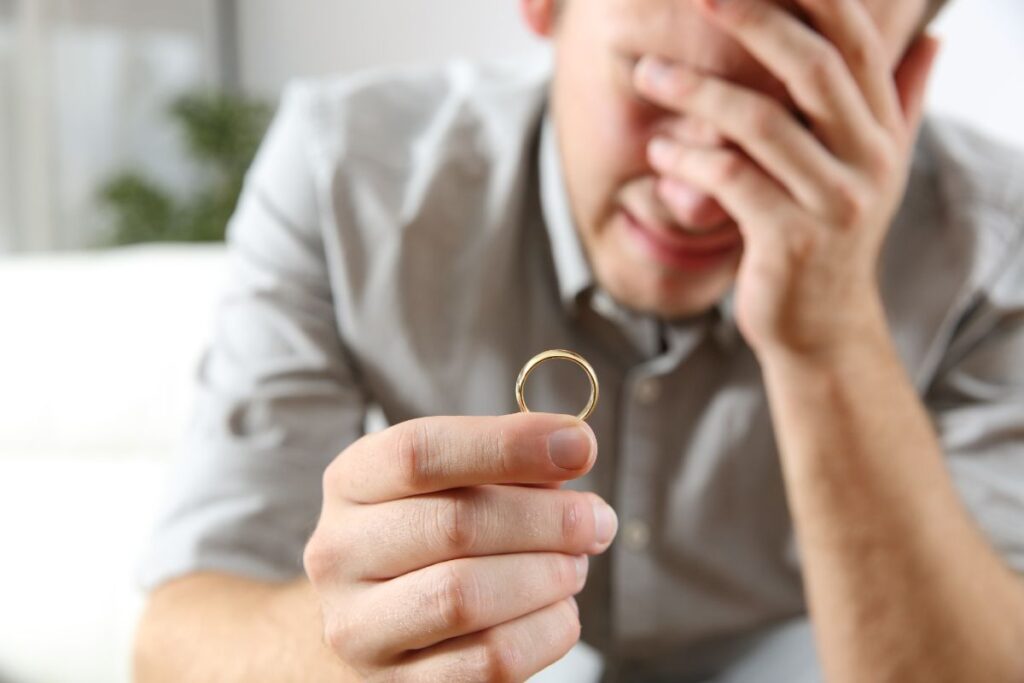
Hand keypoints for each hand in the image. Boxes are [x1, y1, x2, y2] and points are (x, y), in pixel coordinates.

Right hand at [303, 413, 617, 681]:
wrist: (374, 624)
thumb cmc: (427, 539)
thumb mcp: (447, 485)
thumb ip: (504, 466)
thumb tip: (573, 450)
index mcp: (351, 483)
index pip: (420, 452)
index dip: (508, 445)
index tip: (581, 445)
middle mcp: (339, 553)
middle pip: (454, 524)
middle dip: (547, 519)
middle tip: (596, 520)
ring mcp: (358, 627)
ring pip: (466, 596)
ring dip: (546, 576)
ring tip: (574, 566)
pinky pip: (488, 660)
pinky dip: (545, 630)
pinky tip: (559, 610)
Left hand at [633, 0, 940, 359]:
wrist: (820, 325)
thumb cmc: (827, 235)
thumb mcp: (872, 170)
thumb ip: (897, 104)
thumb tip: (932, 40)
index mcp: (880, 132)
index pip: (856, 43)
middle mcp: (868, 161)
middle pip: (812, 68)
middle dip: (753, 20)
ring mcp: (833, 203)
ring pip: (760, 122)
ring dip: (696, 91)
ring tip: (648, 75)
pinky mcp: (791, 241)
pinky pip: (730, 180)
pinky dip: (687, 158)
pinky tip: (659, 152)